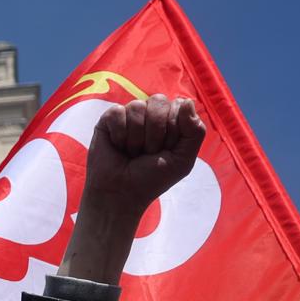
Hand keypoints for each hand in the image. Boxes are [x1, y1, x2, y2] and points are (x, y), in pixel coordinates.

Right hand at [61, 94, 204, 282]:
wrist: (118, 199)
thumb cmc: (149, 184)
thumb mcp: (181, 161)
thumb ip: (194, 132)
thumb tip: (186, 103)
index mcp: (170, 122)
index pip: (179, 104)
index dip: (175, 127)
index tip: (166, 151)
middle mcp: (149, 116)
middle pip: (159, 101)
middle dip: (156, 134)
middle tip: (147, 155)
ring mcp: (126, 118)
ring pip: (138, 108)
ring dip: (137, 138)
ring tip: (131, 155)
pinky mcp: (105, 122)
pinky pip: (118, 114)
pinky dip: (120, 135)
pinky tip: (117, 149)